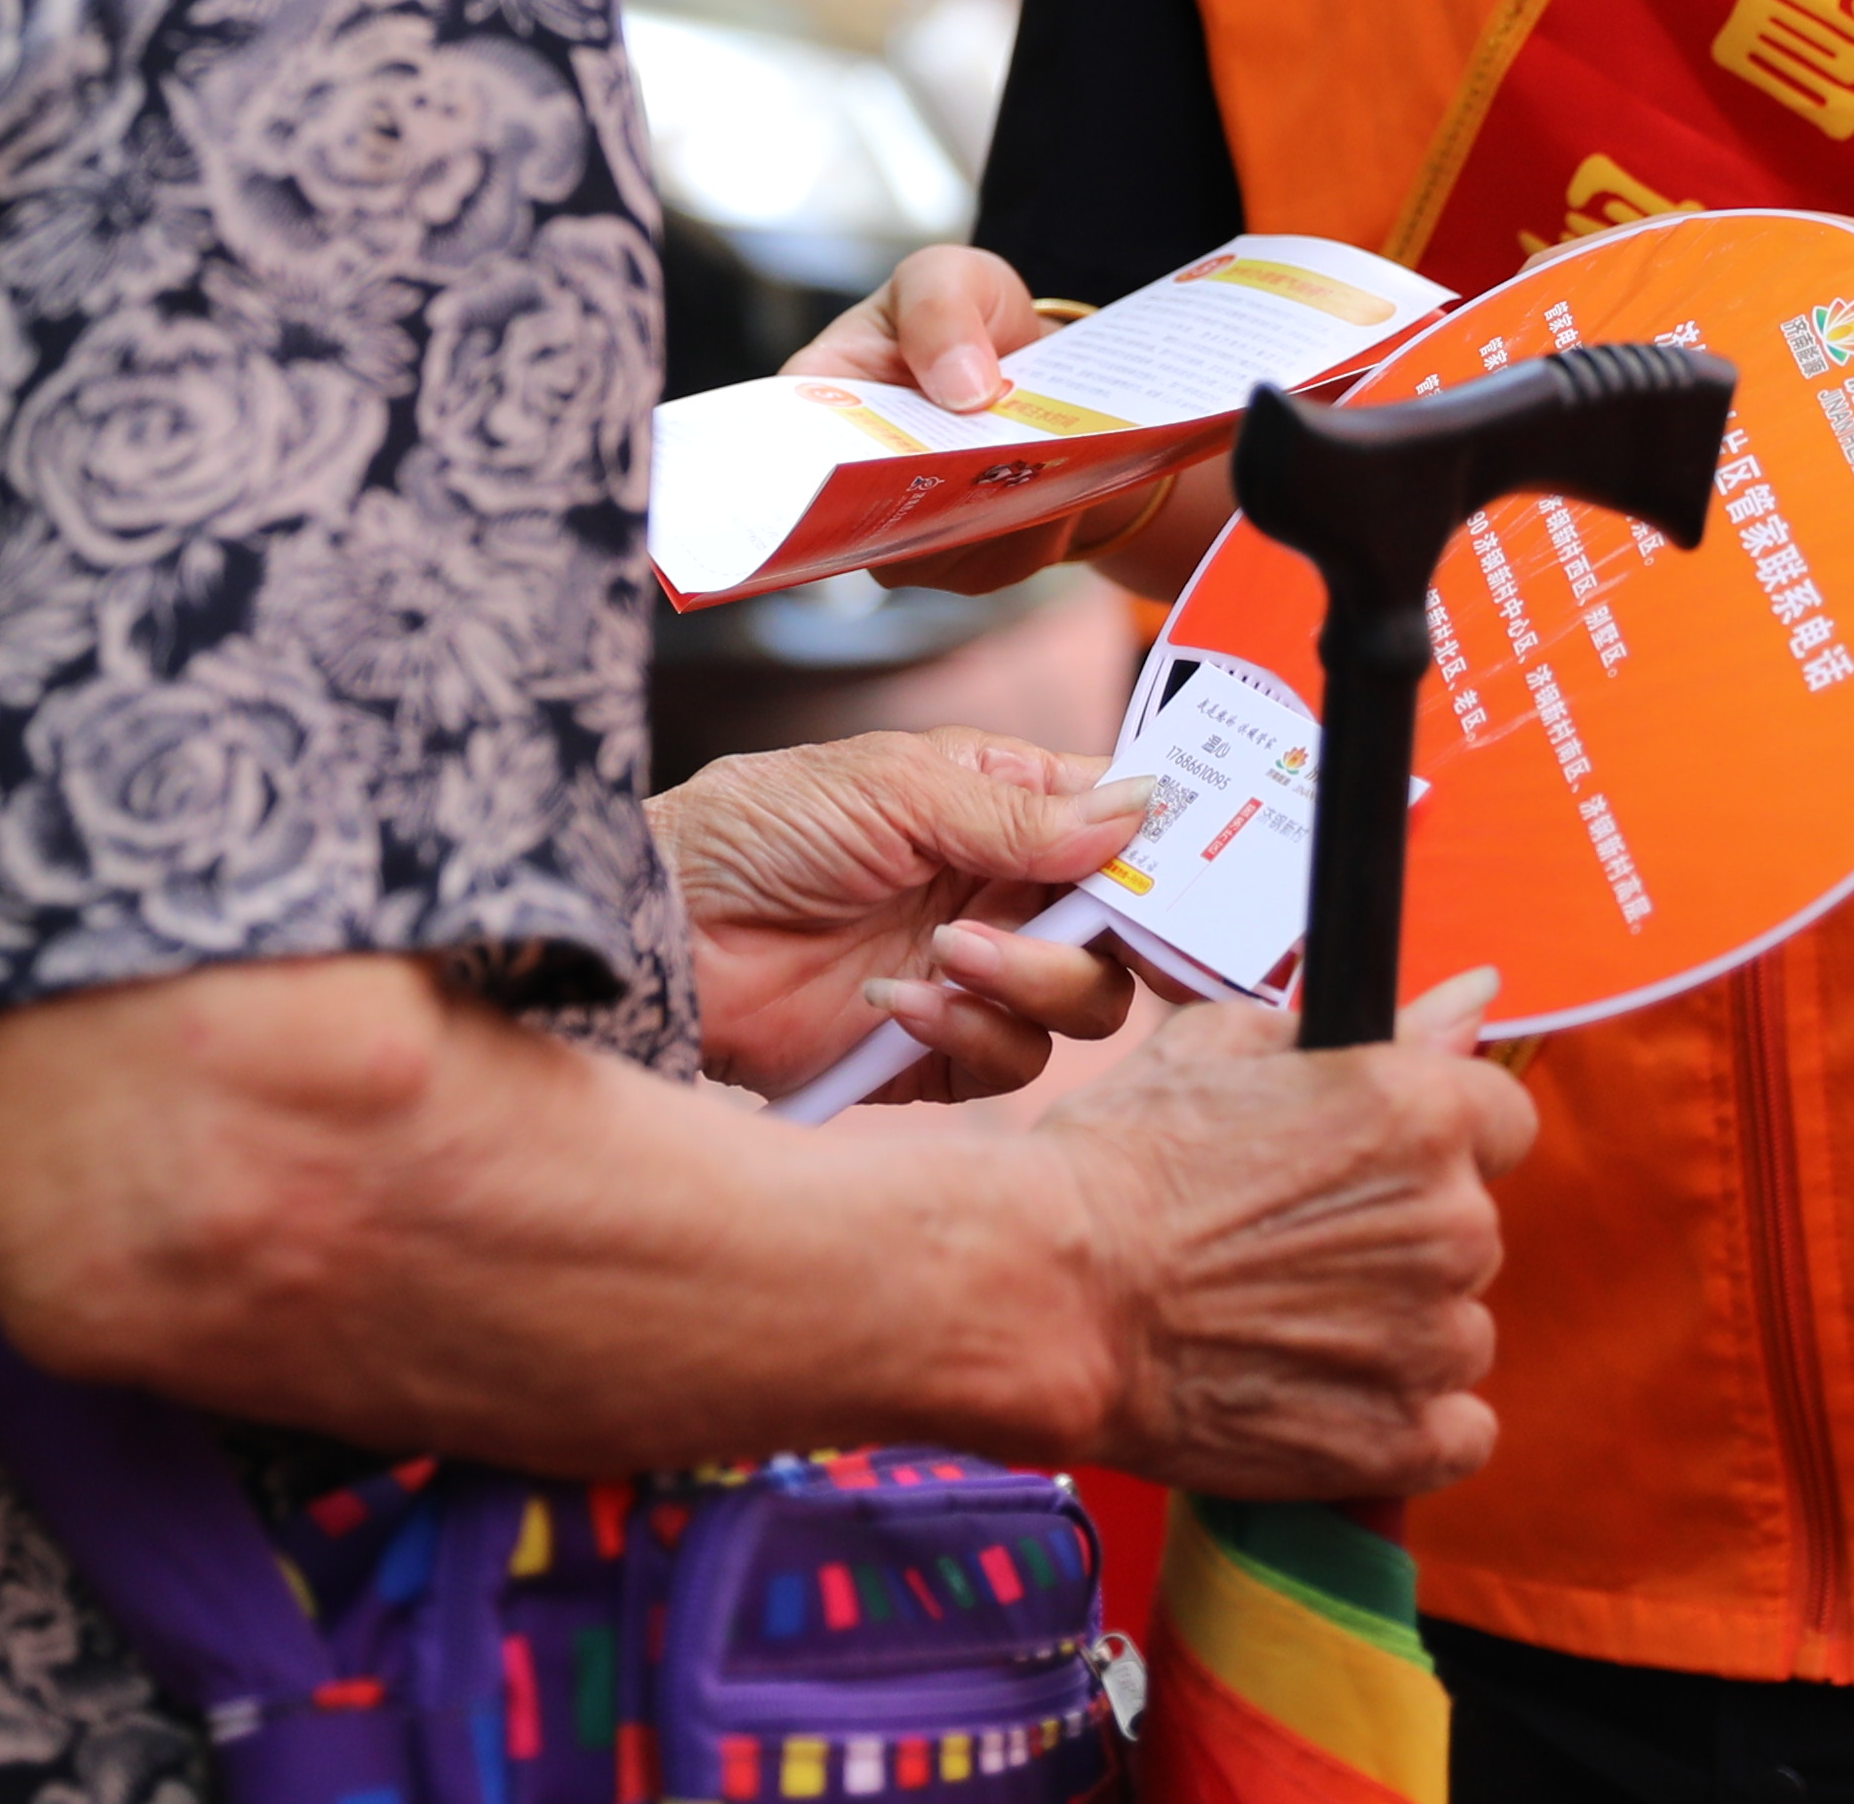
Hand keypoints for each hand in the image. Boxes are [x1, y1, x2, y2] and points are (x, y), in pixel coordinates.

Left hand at [656, 727, 1152, 1101]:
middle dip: (1108, 933)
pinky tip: (901, 1002)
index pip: (1116, 828)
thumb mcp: (891, 790)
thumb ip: (1017, 812)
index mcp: (999, 808)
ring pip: (1081, 1003)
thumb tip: (1137, 809)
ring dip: (1031, 980)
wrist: (666, 931)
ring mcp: (972, 974)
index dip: (1161, 853)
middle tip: (1079, 926)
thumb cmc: (757, 830)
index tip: (1187, 877)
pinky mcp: (934, 1053)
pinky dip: (971, 1036)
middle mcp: (999, 892)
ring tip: (948, 953)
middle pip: (1120, 930)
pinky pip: (1009, 1063)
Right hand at [783, 253, 1141, 594]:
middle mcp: (849, 479)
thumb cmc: (974, 318)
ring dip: (978, 507)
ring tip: (1023, 461)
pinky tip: (1054, 485)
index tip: (848, 457)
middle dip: (910, 486)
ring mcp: (905, 528)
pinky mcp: (965, 561)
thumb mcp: (952, 278)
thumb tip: (962, 388)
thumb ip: (941, 310)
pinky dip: (1026, 525)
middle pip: (852, 515)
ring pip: (927, 544)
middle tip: (961, 457)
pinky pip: (990, 559)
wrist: (1055, 377)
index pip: (781, 444)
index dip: (799, 463)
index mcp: (821, 398)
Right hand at [1019, 969, 1533, 1498]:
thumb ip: (1377, 1030)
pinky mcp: (1404, 1439)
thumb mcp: (1227, 1049)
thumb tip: (1475, 992)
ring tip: (1284, 1325)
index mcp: (1421, 1112)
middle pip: (1469, 1229)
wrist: (1050, 1292)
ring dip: (1394, 1331)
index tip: (1371, 1166)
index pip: (1502, 1121)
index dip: (1433, 1140)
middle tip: (1291, 1247)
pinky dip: (1402, 1421)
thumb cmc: (1121, 1162)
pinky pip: (1458, 1430)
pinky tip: (1320, 1394)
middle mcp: (1450, 1222)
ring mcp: (1433, 1340)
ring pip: (1457, 1331)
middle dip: (1398, 1236)